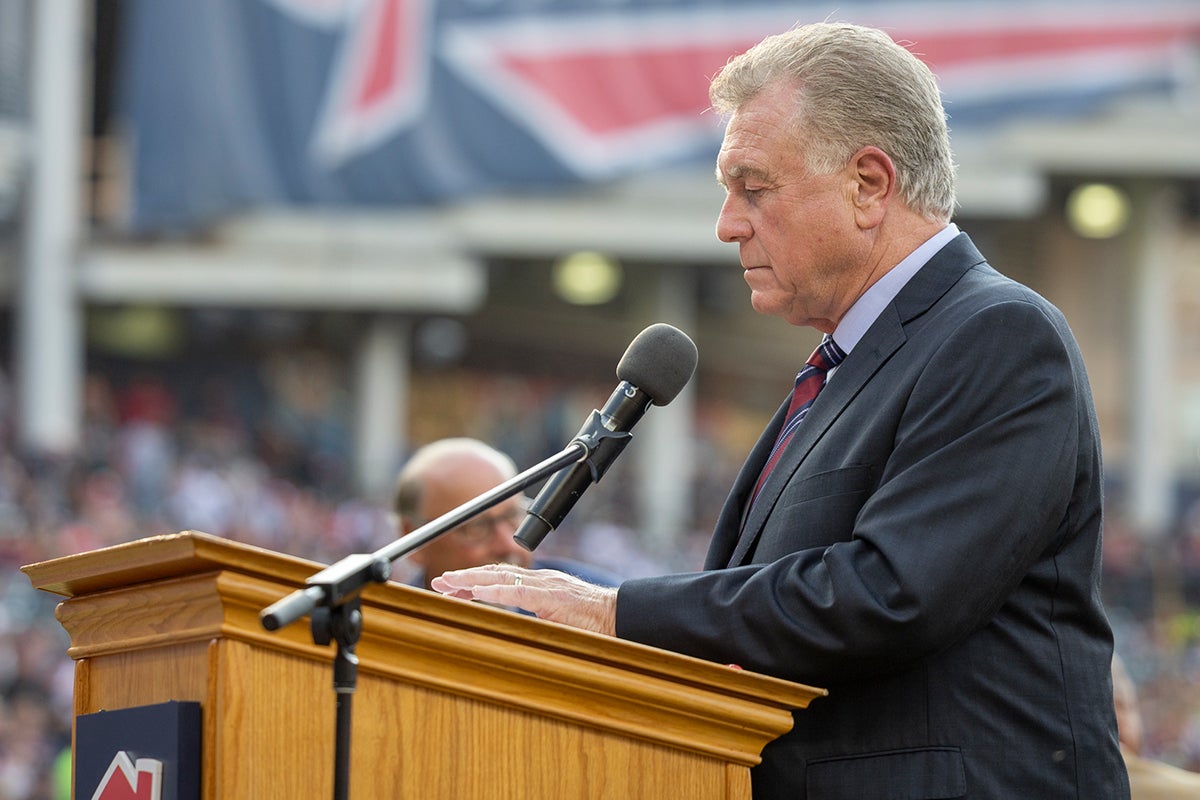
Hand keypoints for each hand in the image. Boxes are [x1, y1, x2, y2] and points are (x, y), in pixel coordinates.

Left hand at [431, 564, 617, 635]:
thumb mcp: (560, 620)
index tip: (453, 586)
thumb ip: (539, 620)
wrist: (620, 617)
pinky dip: (495, 591)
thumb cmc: (594, 624)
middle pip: (495, 573)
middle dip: (465, 577)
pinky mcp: (552, 596)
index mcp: (541, 585)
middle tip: (438, 582)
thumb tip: (517, 632)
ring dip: (471, 579)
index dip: (476, 580)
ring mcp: (546, 585)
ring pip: (501, 577)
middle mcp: (541, 579)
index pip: (502, 578)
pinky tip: (476, 592)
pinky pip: (518, 591)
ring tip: (448, 583)